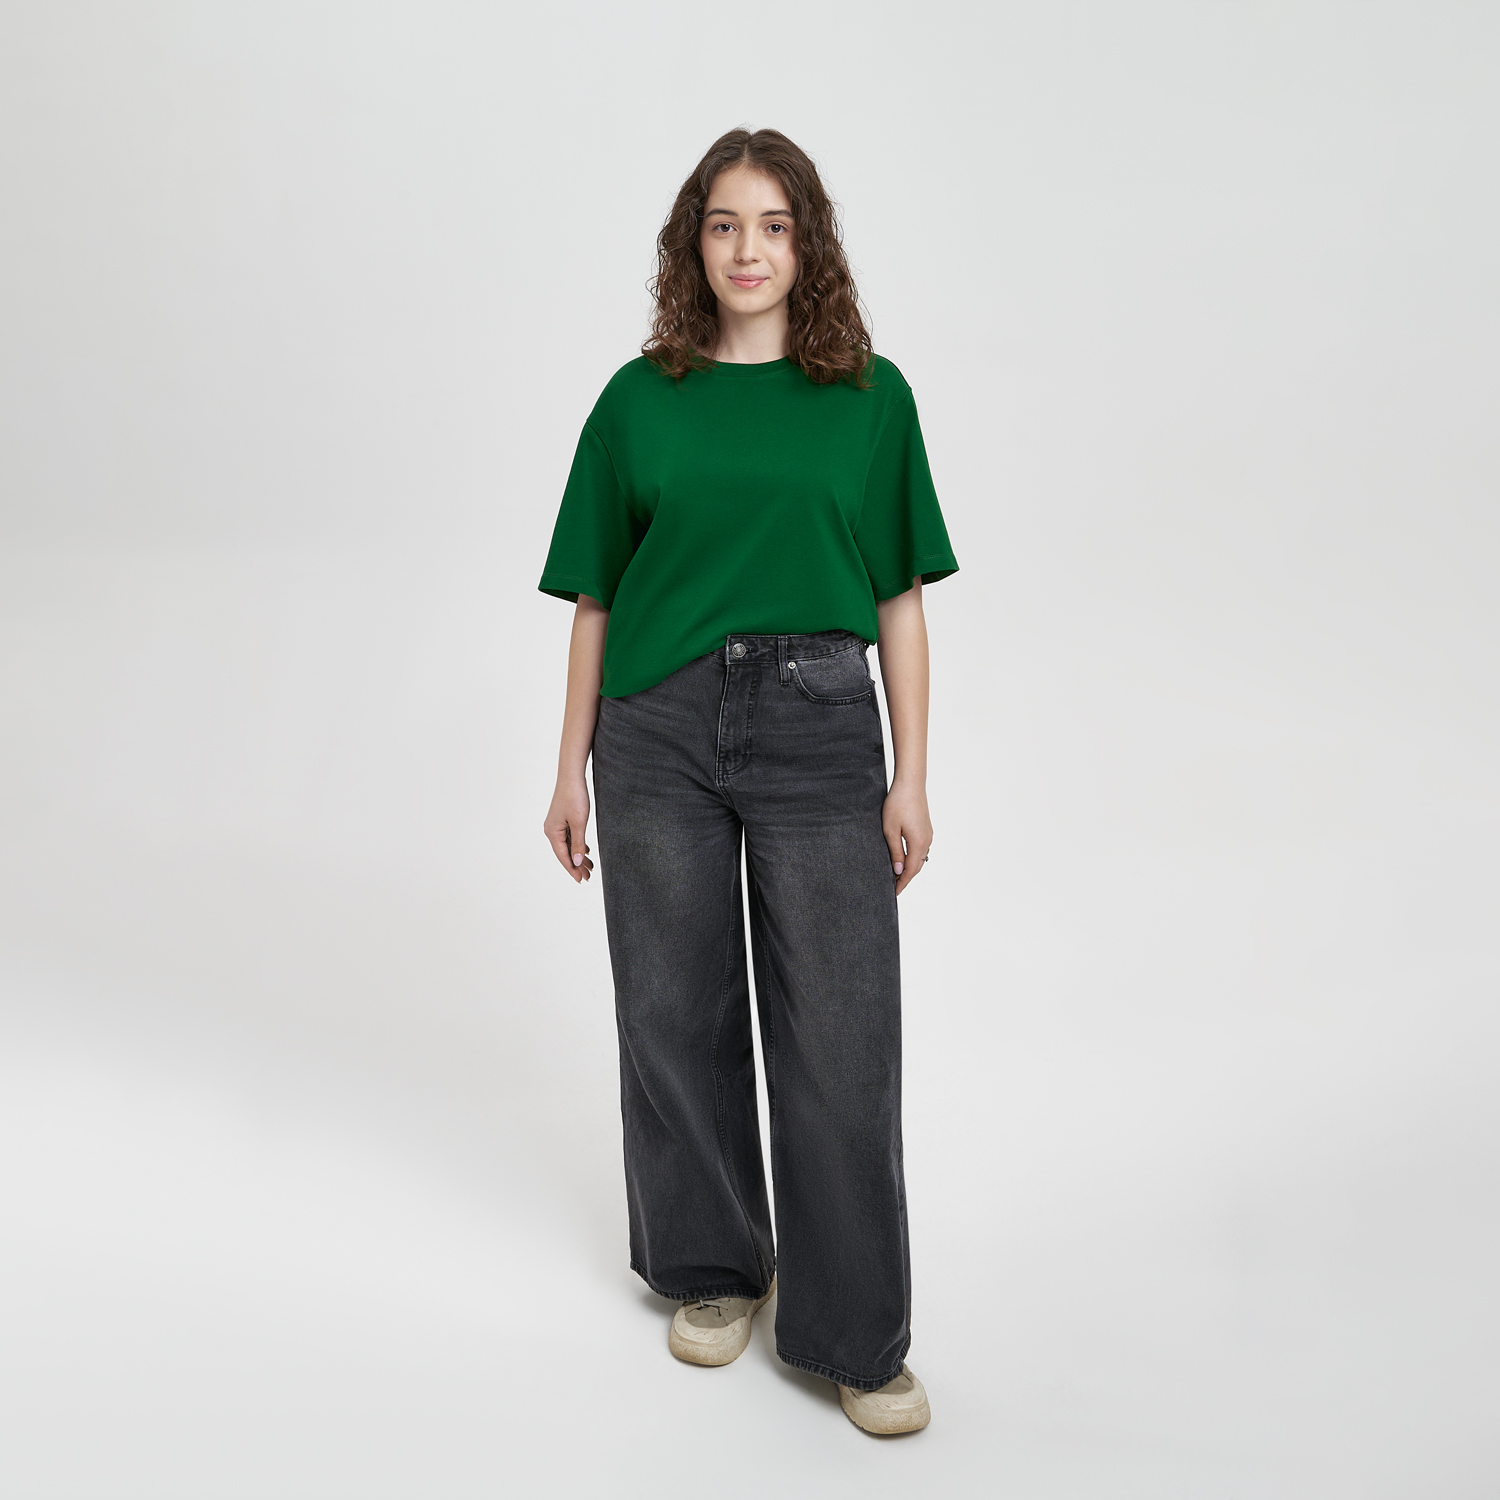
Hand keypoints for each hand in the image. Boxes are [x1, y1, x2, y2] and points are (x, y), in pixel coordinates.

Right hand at [544, 779, 593, 882]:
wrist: (572, 776)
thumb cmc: (575, 797)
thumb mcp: (579, 823)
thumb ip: (577, 843)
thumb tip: (576, 862)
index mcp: (552, 832)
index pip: (563, 856)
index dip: (572, 869)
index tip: (581, 880)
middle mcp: (551, 830)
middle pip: (565, 853)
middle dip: (577, 865)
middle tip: (588, 877)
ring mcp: (556, 825)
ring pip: (568, 845)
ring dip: (578, 856)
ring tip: (590, 867)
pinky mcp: (562, 819)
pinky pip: (569, 837)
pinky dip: (577, 845)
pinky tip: (586, 852)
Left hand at [882, 779, 931, 896]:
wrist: (911, 783)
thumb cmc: (898, 804)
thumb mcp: (890, 830)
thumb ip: (894, 852)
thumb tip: (898, 870)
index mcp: (918, 844)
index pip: (910, 871)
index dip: (902, 883)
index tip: (894, 893)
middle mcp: (927, 841)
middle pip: (917, 867)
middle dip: (905, 878)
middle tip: (894, 887)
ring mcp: (928, 835)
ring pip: (919, 858)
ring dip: (909, 867)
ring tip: (896, 875)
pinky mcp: (926, 829)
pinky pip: (920, 849)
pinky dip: (913, 857)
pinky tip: (903, 858)